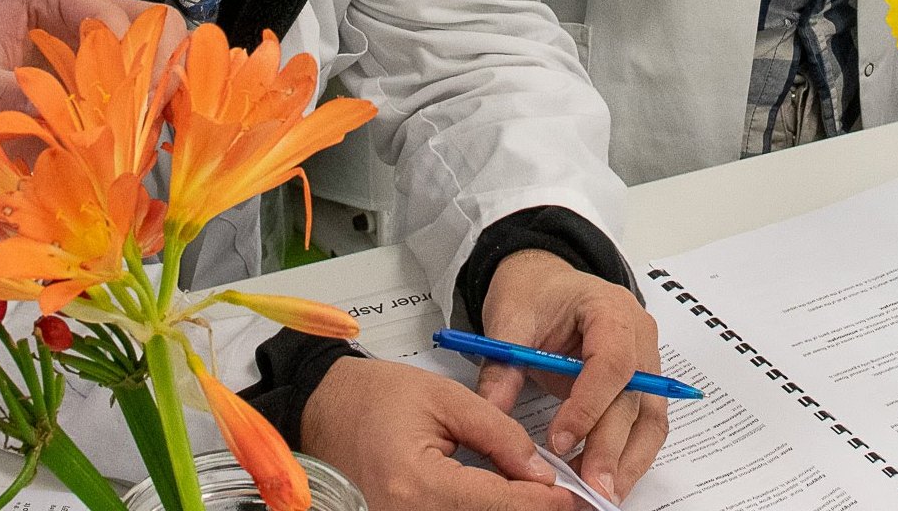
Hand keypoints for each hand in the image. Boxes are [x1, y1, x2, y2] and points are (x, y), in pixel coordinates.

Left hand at [0, 0, 181, 185]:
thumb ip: (7, 93)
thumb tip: (60, 118)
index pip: (113, 15)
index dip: (131, 58)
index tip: (133, 104)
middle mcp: (87, 19)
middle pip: (156, 30)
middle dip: (166, 74)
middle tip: (160, 122)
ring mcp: (100, 59)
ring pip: (162, 66)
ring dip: (165, 104)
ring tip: (156, 146)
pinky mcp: (102, 98)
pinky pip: (145, 105)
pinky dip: (151, 130)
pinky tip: (146, 157)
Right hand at [300, 354, 571, 510]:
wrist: (323, 409)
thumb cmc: (374, 396)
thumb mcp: (446, 399)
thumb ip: (499, 435)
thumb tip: (541, 472)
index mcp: (418, 484)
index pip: (497, 503)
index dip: (542, 503)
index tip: (574, 496)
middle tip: (567, 501)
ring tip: (537, 496)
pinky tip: (506, 498)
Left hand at [477, 250, 669, 501]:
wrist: (546, 283)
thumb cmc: (535, 294)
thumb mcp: (510, 322)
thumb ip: (502, 368)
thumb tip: (491, 415)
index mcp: (610, 308)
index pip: (613, 361)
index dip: (589, 405)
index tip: (559, 441)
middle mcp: (639, 336)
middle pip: (636, 398)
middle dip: (611, 448)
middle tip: (589, 487)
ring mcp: (646, 362)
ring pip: (650, 420)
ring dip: (628, 462)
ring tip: (599, 494)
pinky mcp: (641, 387)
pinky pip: (644, 426)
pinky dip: (628, 457)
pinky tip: (603, 479)